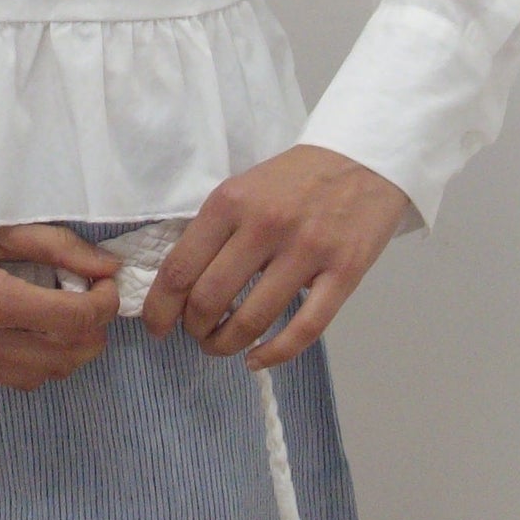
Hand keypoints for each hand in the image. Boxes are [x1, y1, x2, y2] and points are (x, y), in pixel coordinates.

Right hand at [0, 217, 121, 389]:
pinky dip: (31, 361)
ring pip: (37, 378)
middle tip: (92, 298)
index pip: (74, 322)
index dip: (104, 304)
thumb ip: (54, 247)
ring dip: (64, 353)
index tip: (106, 282)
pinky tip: (29, 327)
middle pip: (64, 360)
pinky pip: (3, 377)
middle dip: (92, 333)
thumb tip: (104, 267)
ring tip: (65, 314)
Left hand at [140, 145, 415, 370]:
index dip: (160, 309)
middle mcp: (264, 225)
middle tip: (197, 335)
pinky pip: (304, 329)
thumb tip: (182, 289)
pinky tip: (258, 360)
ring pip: (252, 320)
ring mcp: (307, 250)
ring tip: (223, 346)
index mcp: (230, 202)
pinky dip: (274, 354)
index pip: (179, 268)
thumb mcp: (244, 188)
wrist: (362, 159)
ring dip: (227, 345)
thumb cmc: (295, 179)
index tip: (157, 327)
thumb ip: (215, 232)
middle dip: (194, 330)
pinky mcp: (344, 272)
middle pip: (209, 299)